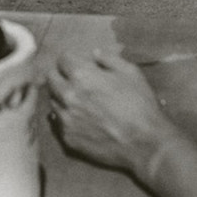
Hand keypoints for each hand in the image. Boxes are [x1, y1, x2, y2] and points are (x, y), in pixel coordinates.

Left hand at [47, 49, 179, 175]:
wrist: (145, 144)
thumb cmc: (140, 105)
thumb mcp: (130, 72)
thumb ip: (109, 59)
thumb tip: (94, 53)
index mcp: (82, 76)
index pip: (63, 59)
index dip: (72, 60)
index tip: (79, 64)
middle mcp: (68, 95)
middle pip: (51, 78)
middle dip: (62, 76)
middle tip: (75, 80)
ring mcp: (66, 118)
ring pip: (53, 100)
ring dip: (62, 97)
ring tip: (79, 101)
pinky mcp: (68, 138)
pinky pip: (59, 122)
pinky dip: (66, 117)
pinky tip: (80, 119)